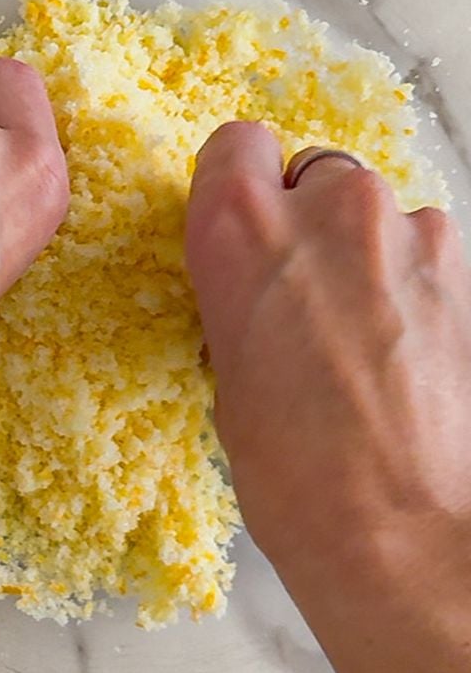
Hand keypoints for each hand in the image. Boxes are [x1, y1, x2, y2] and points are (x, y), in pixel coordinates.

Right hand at [186, 121, 470, 672]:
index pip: (236, 142)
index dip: (239, 179)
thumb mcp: (226, 364)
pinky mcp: (464, 269)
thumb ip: (243, 292)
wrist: (397, 530)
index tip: (244, 219)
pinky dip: (415, 281)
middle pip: (317, 172)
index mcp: (238, 228)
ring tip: (363, 328)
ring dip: (367, 249)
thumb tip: (264, 282)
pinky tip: (408, 343)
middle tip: (306, 289)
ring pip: (379, 211)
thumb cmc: (288, 466)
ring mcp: (405, 233)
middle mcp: (324, 208)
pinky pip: (428, 249)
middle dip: (310, 218)